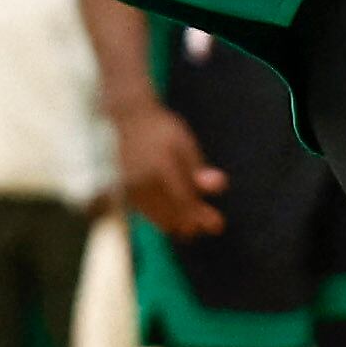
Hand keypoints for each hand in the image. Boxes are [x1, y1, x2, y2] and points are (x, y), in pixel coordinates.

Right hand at [112, 101, 223, 238]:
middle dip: (192, 224)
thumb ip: (198, 168)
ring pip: (158, 217)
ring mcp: (131, 188)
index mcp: (161, 165)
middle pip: (170, 214)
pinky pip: (147, 212)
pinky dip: (163, 217)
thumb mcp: (184, 143)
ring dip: (178, 223)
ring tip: (196, 226)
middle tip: (213, 226)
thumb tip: (220, 186)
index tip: (218, 224)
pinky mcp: (125, 193)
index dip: (200, 216)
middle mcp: (143, 180)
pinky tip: (176, 218)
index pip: (183, 200)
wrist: (126, 120)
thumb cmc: (160, 130)